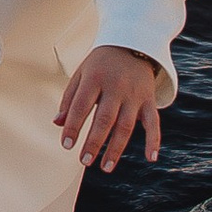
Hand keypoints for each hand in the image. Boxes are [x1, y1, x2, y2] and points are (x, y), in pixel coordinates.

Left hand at [56, 47, 164, 174]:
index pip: (82, 106)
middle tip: (84, 161)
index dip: (73, 126)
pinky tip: (150, 158)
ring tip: (105, 167)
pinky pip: (153, 122)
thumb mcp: (81, 74)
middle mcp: (116, 86)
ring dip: (116, 148)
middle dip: (94, 142)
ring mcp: (135, 94)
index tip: (66, 145)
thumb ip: (70, 98)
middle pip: (105, 119)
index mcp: (95, 77)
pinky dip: (153, 140)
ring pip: (126, 125)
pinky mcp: (149, 99)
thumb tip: (58, 123)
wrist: (132, 43)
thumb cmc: (101, 64)